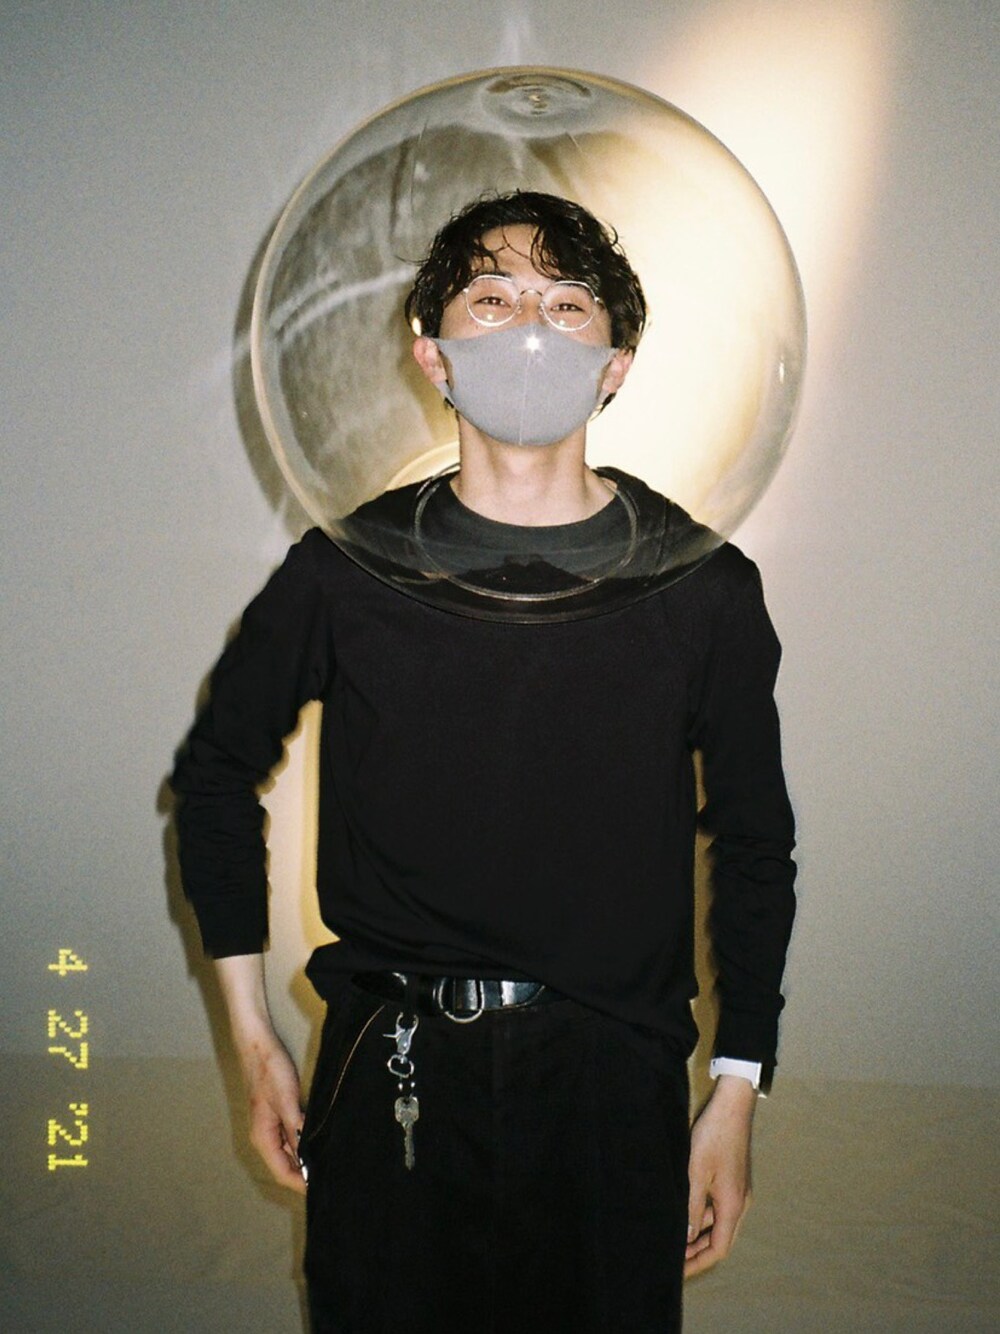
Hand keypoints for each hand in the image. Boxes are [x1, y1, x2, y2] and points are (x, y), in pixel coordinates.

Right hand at [213, 953, 305, 1193]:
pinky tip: (319, 1142)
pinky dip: (304, 1144)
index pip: (283, 1172)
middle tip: (329, 1179)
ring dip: (305, 1160)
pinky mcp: (277, 1114)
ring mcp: (270, 1125)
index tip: (321, 1190)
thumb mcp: (287, 1101)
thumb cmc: (270, 1072)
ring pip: (289, 1152)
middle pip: (285, 1165)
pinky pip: (291, 1138)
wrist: (258, 1045)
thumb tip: (309, 1155)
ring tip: (327, 1165)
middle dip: (305, 1175)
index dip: (301, 1183)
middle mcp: (264, 1136)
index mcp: (262, 1138)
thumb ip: (296, 1129)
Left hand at [685, 1075, 755, 1276]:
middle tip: (671, 1259)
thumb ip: (691, 1206)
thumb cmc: (713, 1136)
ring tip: (672, 1237)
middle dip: (696, 1252)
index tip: (678, 1271)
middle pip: (719, 1239)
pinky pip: (717, 1206)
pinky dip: (702, 1214)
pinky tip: (684, 1210)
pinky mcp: (732, 1178)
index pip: (718, 1249)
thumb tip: (685, 1236)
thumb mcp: (696, 1173)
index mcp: (733, 1205)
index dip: (697, 1262)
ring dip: (698, 1232)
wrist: (732, 1106)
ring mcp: (737, 1190)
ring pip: (718, 1222)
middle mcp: (739, 1202)